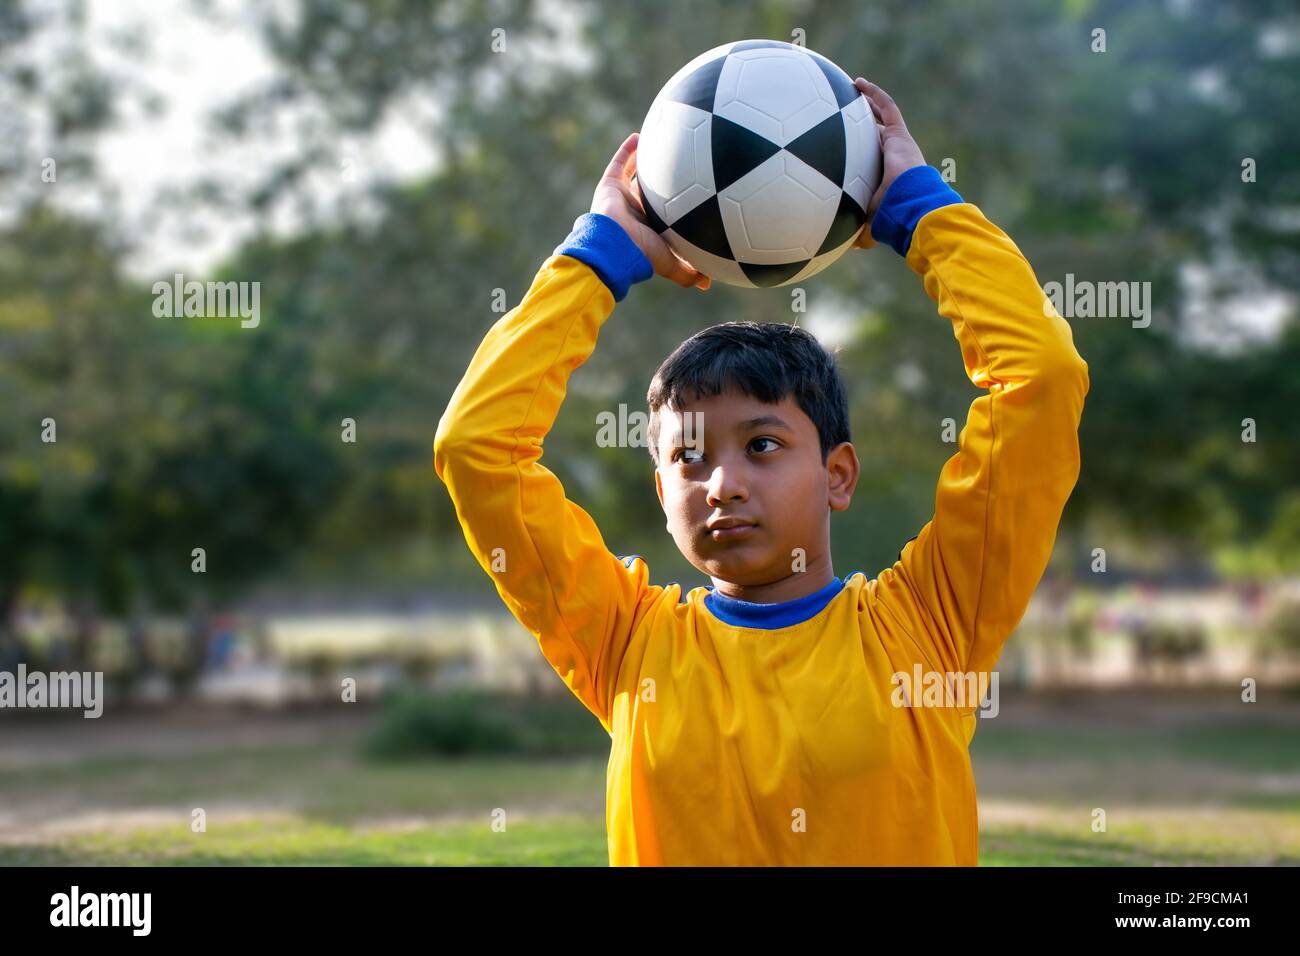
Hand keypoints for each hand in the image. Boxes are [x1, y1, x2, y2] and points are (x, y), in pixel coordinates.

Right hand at [590, 132, 710, 289]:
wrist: (613, 244)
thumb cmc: (641, 254)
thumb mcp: (670, 264)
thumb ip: (689, 272)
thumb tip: (709, 284)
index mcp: (649, 228)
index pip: (665, 215)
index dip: (675, 206)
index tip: (691, 194)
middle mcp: (636, 211)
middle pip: (650, 192)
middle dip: (661, 182)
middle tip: (678, 165)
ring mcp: (621, 197)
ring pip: (634, 175)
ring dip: (645, 161)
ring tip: (659, 145)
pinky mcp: (609, 185)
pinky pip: (619, 162)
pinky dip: (628, 149)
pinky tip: (640, 136)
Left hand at [851, 79, 926, 249]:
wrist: (909, 205)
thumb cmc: (890, 219)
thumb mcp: (867, 226)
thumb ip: (854, 232)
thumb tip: (838, 249)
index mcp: (886, 179)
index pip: (870, 163)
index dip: (858, 155)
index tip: (843, 151)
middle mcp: (893, 159)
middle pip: (875, 137)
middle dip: (862, 126)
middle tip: (845, 116)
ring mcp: (898, 145)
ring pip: (881, 118)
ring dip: (867, 104)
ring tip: (850, 90)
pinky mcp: (899, 135)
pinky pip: (886, 108)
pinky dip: (874, 95)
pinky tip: (857, 82)